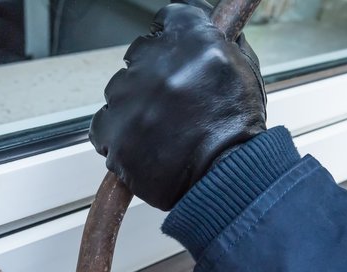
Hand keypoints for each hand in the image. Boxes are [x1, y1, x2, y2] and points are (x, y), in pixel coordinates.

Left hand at [89, 2, 266, 210]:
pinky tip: (140, 144)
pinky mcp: (113, 131)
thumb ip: (220, 42)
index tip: (172, 54)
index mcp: (191, 40)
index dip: (171, 39)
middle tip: (170, 103)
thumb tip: (208, 29)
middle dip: (151, 75)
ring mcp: (130, 97)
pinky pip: (102, 126)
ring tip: (159, 131)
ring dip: (133, 106)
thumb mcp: (243, 69)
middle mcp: (155, 62)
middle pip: (139, 55)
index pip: (168, 19)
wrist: (227, 177)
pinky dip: (116, 135)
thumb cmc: (237, 129)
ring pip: (118, 91)